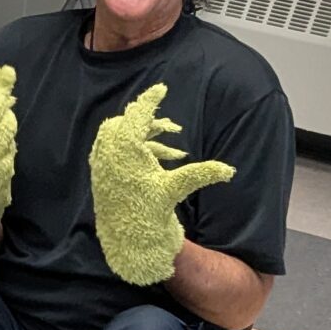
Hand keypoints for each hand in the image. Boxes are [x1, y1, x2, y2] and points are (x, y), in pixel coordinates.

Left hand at [87, 81, 235, 285]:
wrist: (126, 241)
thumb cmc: (148, 213)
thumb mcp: (175, 189)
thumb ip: (201, 173)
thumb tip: (229, 170)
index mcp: (124, 146)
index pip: (138, 113)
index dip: (150, 100)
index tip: (161, 88)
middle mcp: (109, 150)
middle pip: (127, 123)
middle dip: (149, 122)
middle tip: (171, 128)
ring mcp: (102, 162)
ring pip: (123, 137)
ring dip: (148, 139)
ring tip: (175, 151)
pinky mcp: (102, 174)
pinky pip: (118, 152)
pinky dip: (139, 152)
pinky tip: (162, 164)